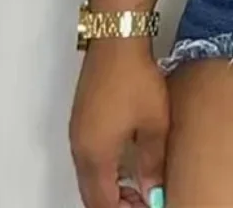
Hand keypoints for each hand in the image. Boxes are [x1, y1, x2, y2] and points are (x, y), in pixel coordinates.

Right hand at [70, 39, 168, 207]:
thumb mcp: (154, 123)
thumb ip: (152, 162)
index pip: (103, 202)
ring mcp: (78, 131)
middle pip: (92, 192)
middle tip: (143, 202)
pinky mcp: (82, 116)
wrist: (117, 40)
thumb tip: (152, 191)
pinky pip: (87, 156)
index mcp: (95, 155)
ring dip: (109, 187)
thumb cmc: (136, 78)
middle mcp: (80, 148)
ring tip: (138, 187)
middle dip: (116, 203)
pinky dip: (103, 169)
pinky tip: (125, 162)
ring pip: (88, 175)